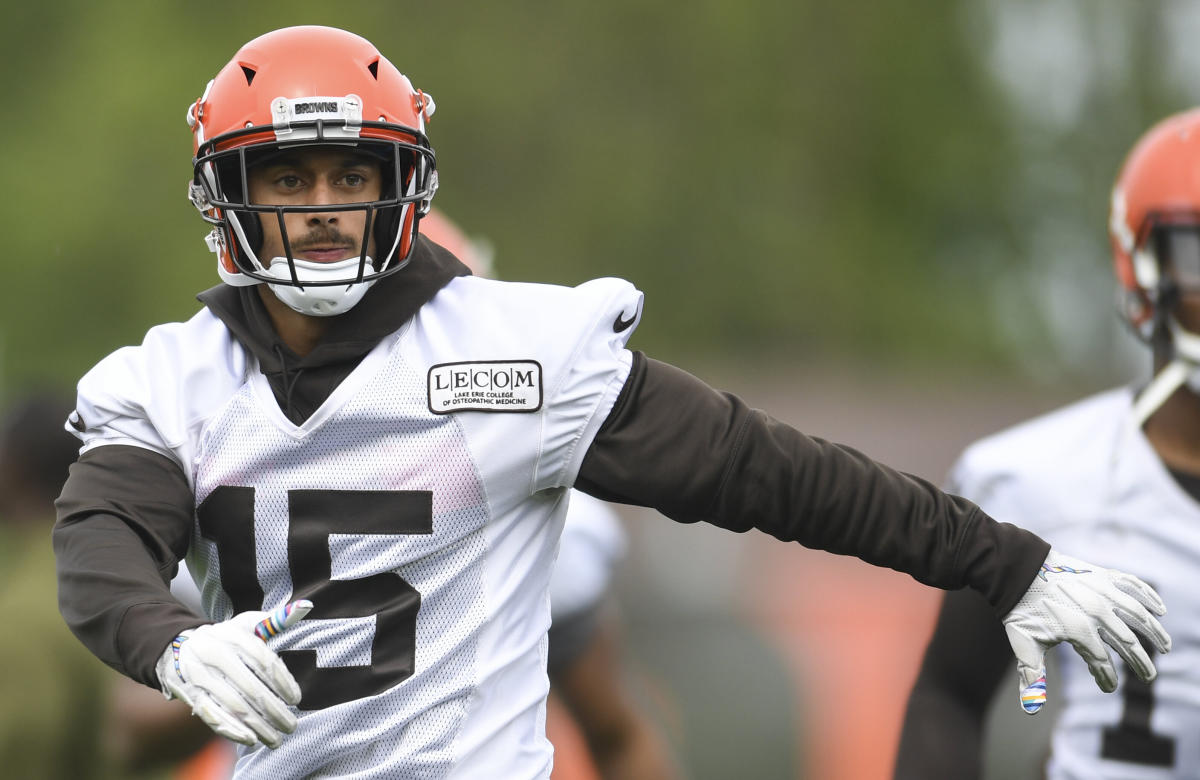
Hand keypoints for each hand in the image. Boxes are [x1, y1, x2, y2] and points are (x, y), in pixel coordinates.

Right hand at [156, 600, 311, 747]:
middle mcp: (215, 655)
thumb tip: (305, 607)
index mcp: (233, 636)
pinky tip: (250, 739)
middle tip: (292, 725)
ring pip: (233, 706)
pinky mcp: (191, 694)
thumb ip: (276, 619)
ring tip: (277, 738)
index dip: (283, 682)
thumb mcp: (247, 624)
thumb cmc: (225, 637)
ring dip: (257, 726)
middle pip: (251, 688)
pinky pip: (212, 716)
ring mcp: (201, 676)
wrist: (178, 647)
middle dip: (274, 710)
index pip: (264, 661)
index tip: (296, 699)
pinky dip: (231, 730)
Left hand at [1002, 551, 1169, 714]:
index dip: (1106, 677)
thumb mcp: (1024, 643)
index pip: (1101, 662)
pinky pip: (1132, 586)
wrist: (1018, 570)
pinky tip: (1160, 609)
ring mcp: (1101, 591)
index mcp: (1078, 630)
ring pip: (1137, 615)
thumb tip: (1031, 709)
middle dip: (1139, 662)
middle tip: (1148, 677)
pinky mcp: (1102, 575)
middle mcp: (1095, 612)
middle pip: (1126, 643)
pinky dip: (1148, 596)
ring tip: (1165, 647)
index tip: (1107, 687)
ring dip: (1154, 633)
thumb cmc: (1021, 609)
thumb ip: (1032, 676)